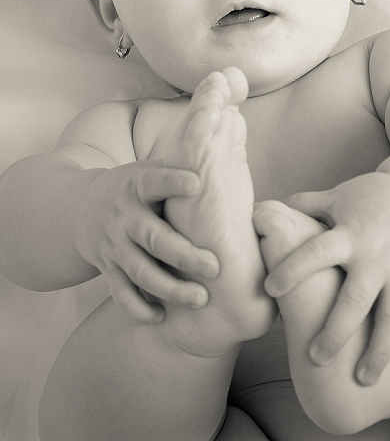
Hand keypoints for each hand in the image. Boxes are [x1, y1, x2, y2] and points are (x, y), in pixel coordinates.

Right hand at [74, 161, 218, 321]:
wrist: (81, 209)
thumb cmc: (134, 188)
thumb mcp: (147, 170)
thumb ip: (177, 169)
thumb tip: (222, 157)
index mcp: (136, 186)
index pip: (155, 182)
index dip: (173, 181)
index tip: (197, 183)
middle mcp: (123, 216)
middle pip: (153, 238)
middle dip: (184, 255)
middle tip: (215, 267)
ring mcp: (113, 245)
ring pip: (140, 271)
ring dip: (170, 288)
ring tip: (201, 298)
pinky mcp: (107, 267)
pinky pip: (121, 292)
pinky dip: (139, 307)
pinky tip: (162, 317)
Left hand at [264, 172, 389, 383]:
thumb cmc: (371, 197)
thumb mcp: (337, 196)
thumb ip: (303, 205)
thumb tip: (263, 207)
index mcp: (349, 235)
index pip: (316, 252)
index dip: (293, 269)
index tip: (270, 289)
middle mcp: (375, 257)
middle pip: (355, 298)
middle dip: (336, 330)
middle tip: (315, 358)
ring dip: (379, 351)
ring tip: (362, 379)